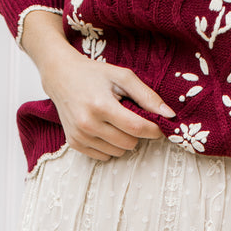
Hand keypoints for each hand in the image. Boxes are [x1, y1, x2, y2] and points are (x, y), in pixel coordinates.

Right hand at [40, 45, 175, 161]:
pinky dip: (109, 145)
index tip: (159, 127)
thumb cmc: (95, 74)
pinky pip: (104, 156)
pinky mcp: (74, 143)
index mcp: (101, 105)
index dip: (153, 130)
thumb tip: (169, 115)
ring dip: (122, 140)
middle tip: (129, 117)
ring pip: (118, 152)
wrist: (61, 76)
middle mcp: (88, 124)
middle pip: (129, 143)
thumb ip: (147, 96)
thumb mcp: (123, 77)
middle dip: (136, 133)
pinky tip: (103, 129)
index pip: (137, 128)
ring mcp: (80, 136)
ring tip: (113, 121)